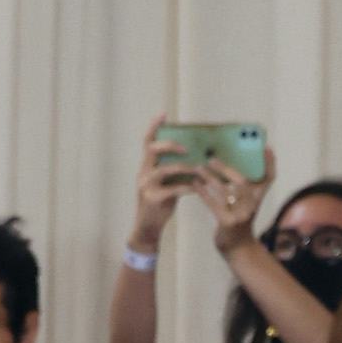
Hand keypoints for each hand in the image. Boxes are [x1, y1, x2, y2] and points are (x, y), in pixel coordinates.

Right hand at [132, 114, 193, 246]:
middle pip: (152, 149)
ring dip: (184, 167)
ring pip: (164, 169)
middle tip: (186, 147)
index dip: (154, 127)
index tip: (163, 114)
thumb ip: (174, 172)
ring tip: (198, 169)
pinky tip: (197, 188)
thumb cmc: (159, 205)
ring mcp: (146, 186)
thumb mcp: (165, 185)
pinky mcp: (153, 199)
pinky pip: (173, 189)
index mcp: (145, 167)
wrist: (147, 228)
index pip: (147, 141)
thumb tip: (195, 160)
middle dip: (170, 145)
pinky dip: (187, 187)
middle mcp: (143, 173)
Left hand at [194, 145, 276, 252]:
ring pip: (226, 191)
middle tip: (211, 158)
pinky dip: (203, 193)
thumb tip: (231, 163)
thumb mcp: (247, 203)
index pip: (269, 178)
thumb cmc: (239, 220)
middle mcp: (254, 205)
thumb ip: (244, 186)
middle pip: (244, 182)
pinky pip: (214, 204)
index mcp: (259, 198)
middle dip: (227, 169)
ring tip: (198, 168)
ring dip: (210, 178)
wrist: (238, 248)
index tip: (266, 147)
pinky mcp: (229, 223)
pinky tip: (195, 184)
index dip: (270, 163)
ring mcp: (242, 215)